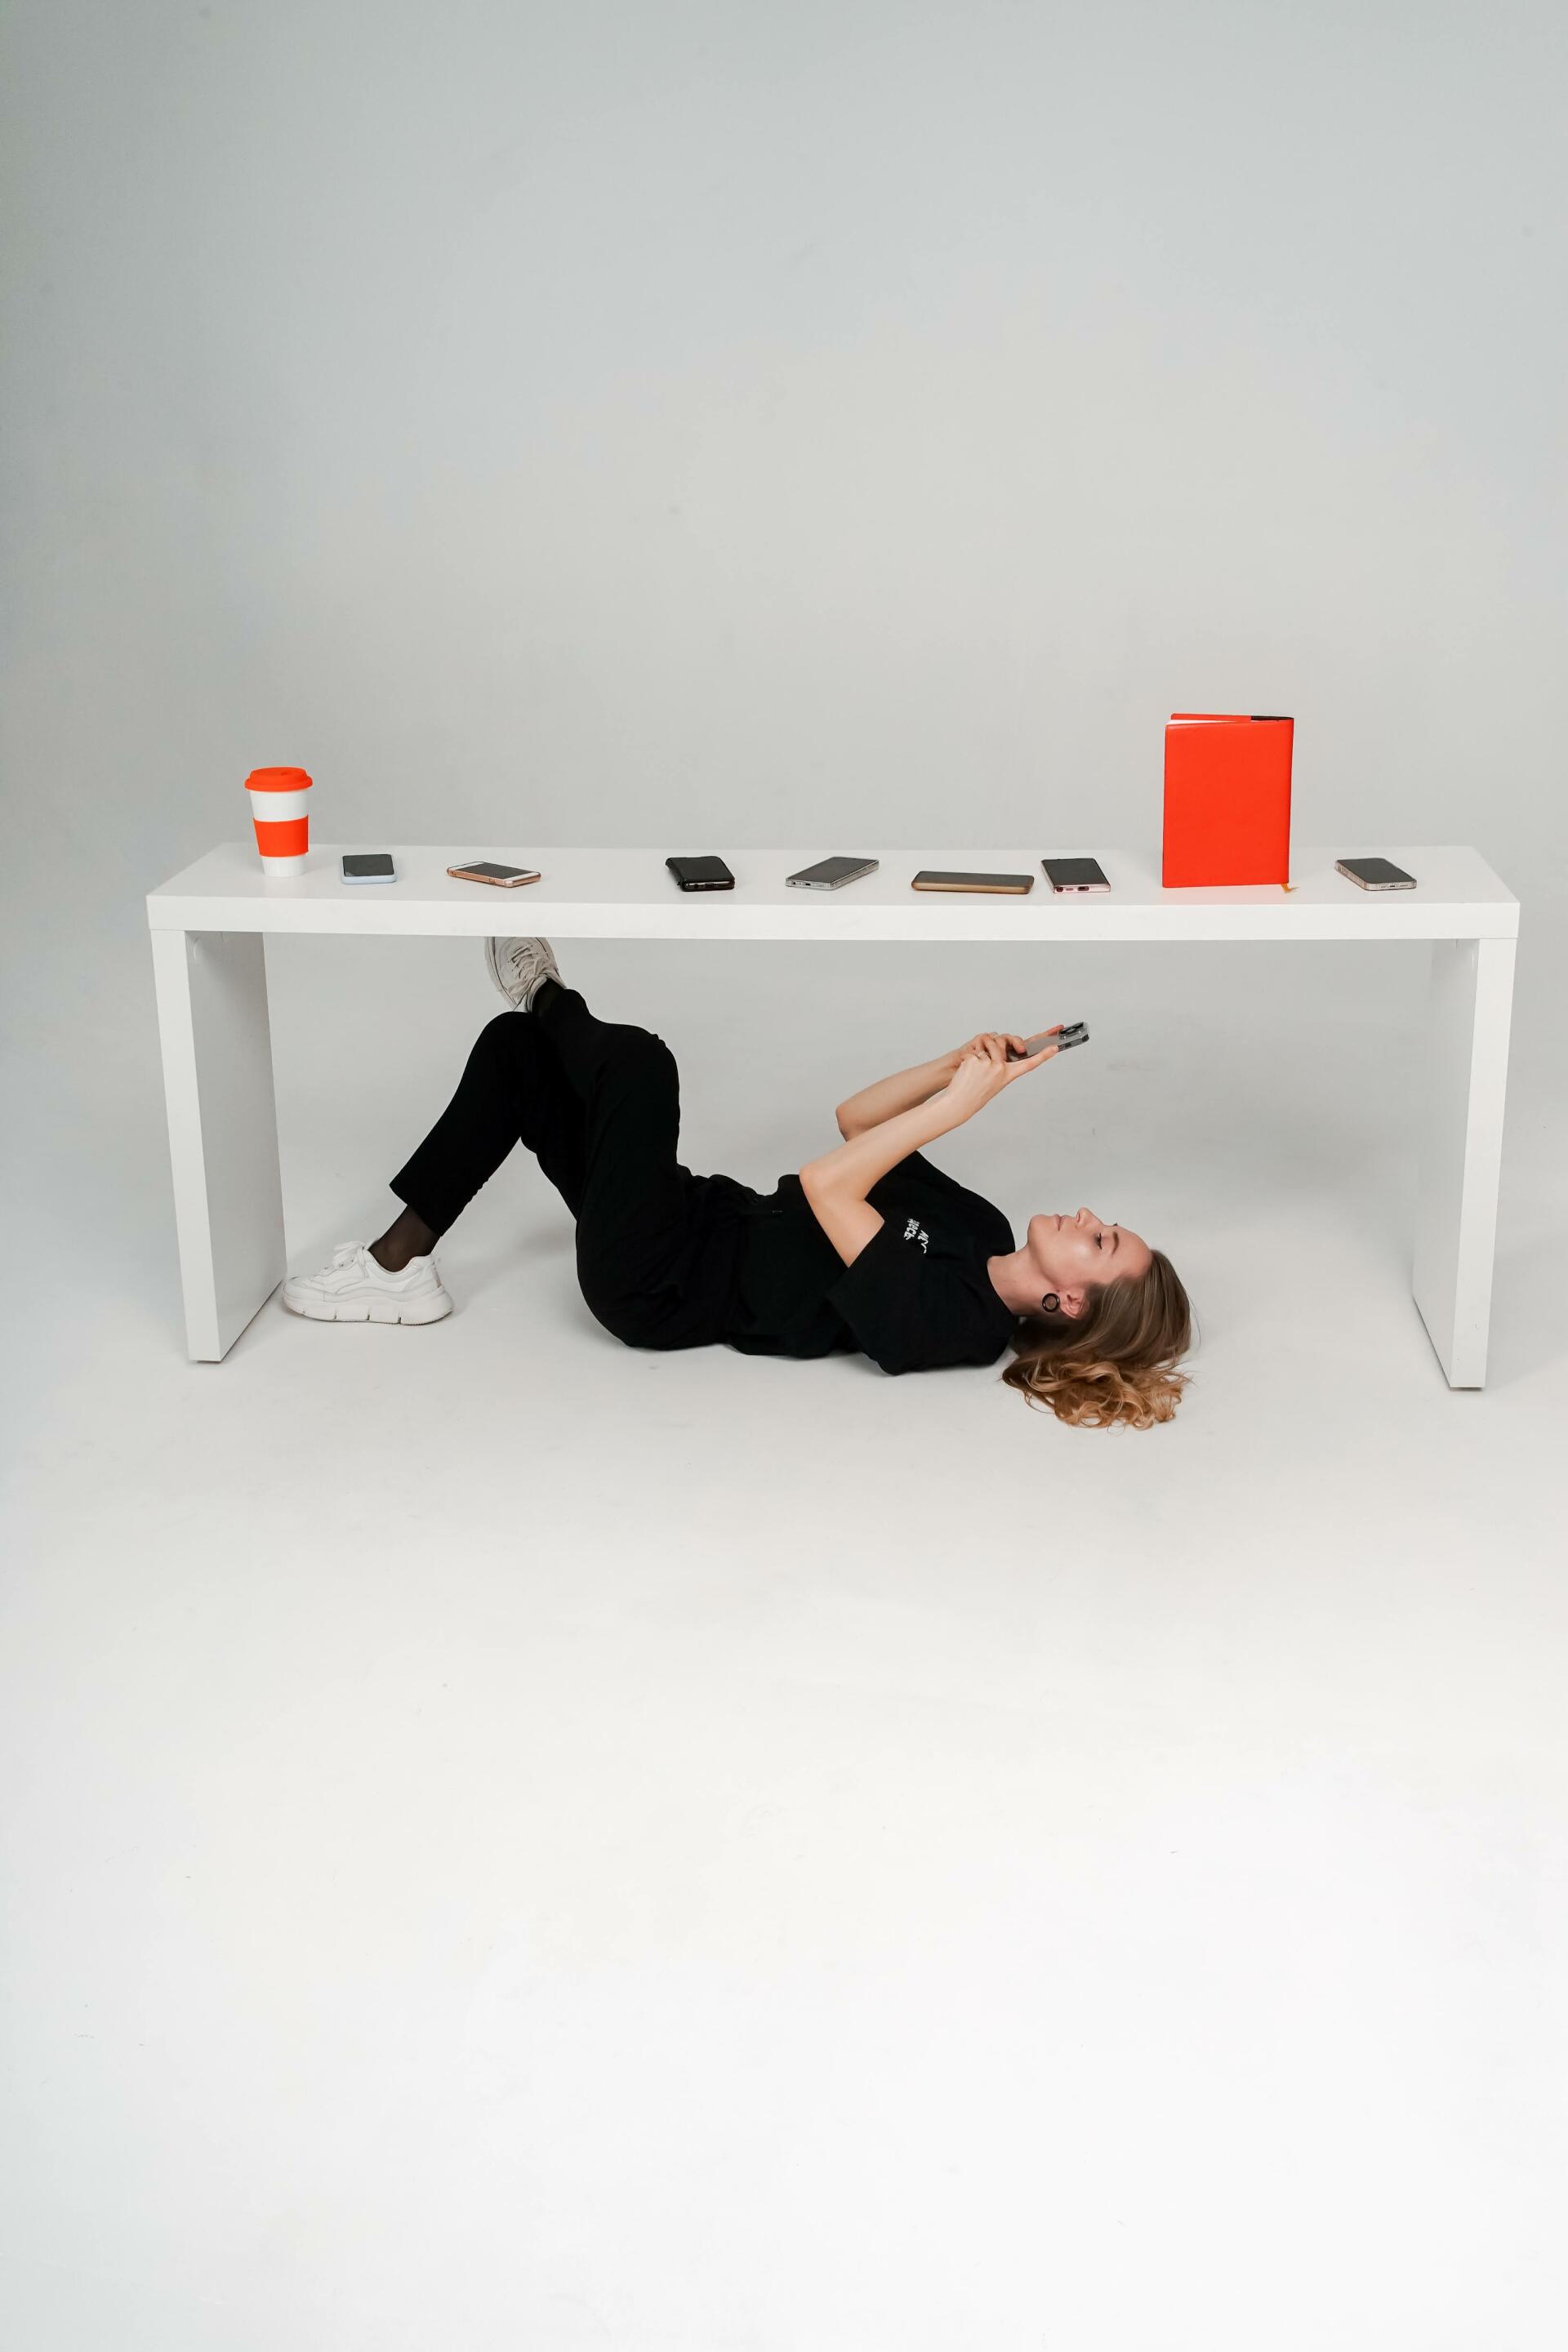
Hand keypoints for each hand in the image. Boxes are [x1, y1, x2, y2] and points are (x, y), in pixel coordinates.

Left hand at [940, 1029, 1059, 1120]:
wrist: (960, 1101)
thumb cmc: (976, 1093)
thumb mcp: (995, 1081)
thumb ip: (1000, 1064)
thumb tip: (997, 1044)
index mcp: (1007, 1075)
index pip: (1029, 1064)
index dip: (1043, 1056)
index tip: (1054, 1048)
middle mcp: (1000, 1068)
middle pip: (1001, 1041)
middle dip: (993, 1041)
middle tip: (985, 1056)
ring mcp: (988, 1064)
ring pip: (987, 1042)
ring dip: (981, 1048)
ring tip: (975, 1066)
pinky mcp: (975, 1060)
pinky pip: (974, 1049)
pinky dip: (969, 1056)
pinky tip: (966, 1069)